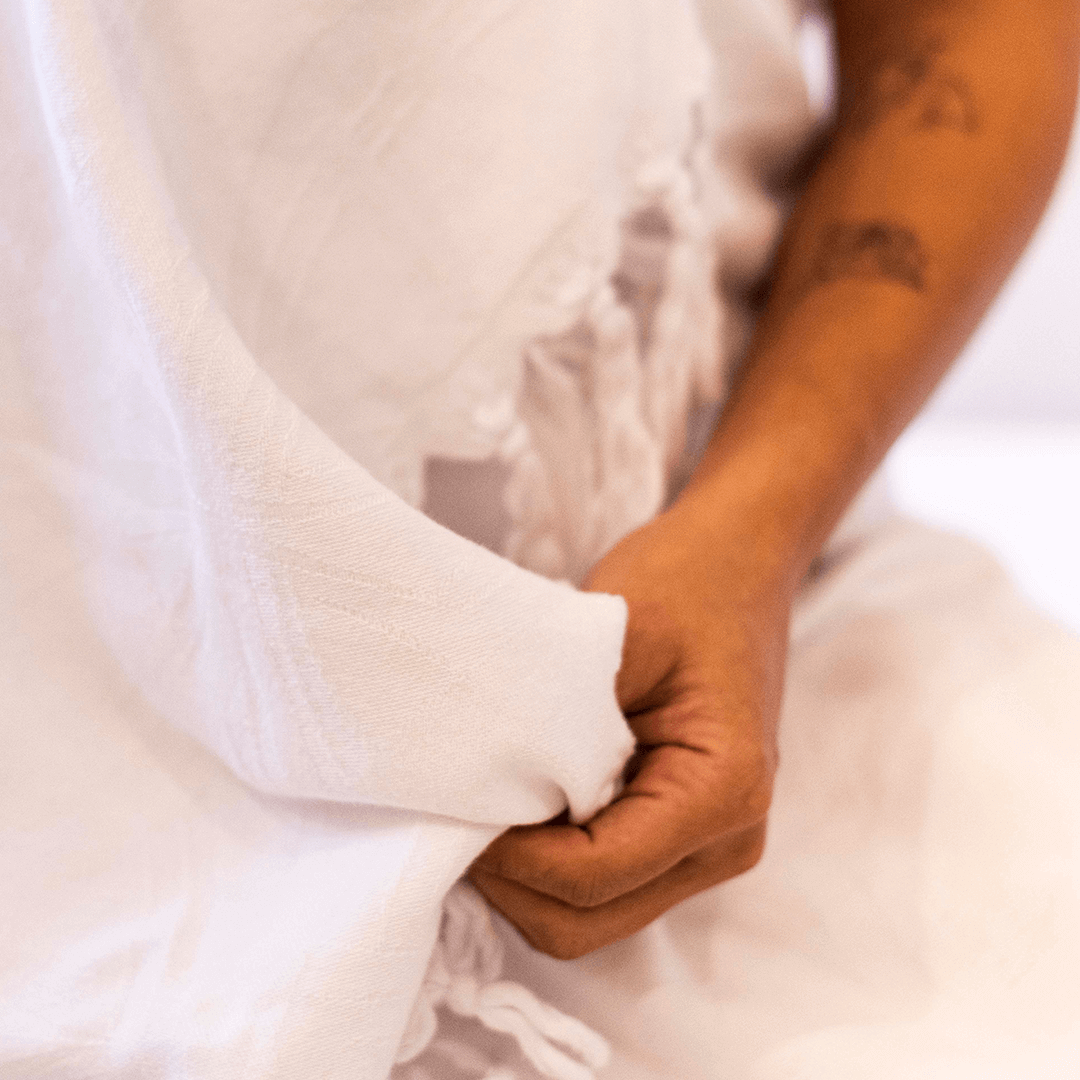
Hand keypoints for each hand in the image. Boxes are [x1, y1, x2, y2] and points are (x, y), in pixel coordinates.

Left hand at [468, 492, 792, 958]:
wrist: (736, 563)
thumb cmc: (687, 582)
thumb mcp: (623, 632)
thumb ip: (564, 717)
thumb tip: (486, 785)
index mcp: (724, 792)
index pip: (595, 874)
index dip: (513, 856)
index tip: (459, 805)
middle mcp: (724, 840)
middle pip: (587, 920)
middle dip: (512, 879)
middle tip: (460, 812)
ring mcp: (703, 847)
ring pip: (588, 915)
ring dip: (524, 877)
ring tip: (484, 806)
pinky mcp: (677, 837)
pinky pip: (599, 882)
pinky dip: (546, 861)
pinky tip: (518, 804)